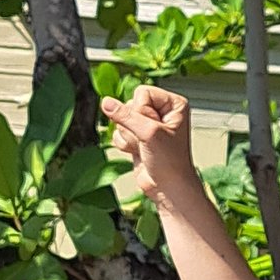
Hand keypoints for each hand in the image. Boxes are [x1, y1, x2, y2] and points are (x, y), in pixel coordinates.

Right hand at [101, 82, 201, 208]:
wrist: (167, 187)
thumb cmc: (169, 161)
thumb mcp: (148, 133)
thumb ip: (125, 115)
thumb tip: (106, 102)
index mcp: (173, 104)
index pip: (142, 92)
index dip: (142, 111)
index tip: (154, 128)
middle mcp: (162, 111)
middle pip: (130, 104)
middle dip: (134, 126)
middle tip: (148, 140)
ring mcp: (149, 124)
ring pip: (122, 119)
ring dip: (129, 136)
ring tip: (144, 147)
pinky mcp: (138, 136)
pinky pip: (118, 131)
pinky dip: (125, 143)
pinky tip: (138, 152)